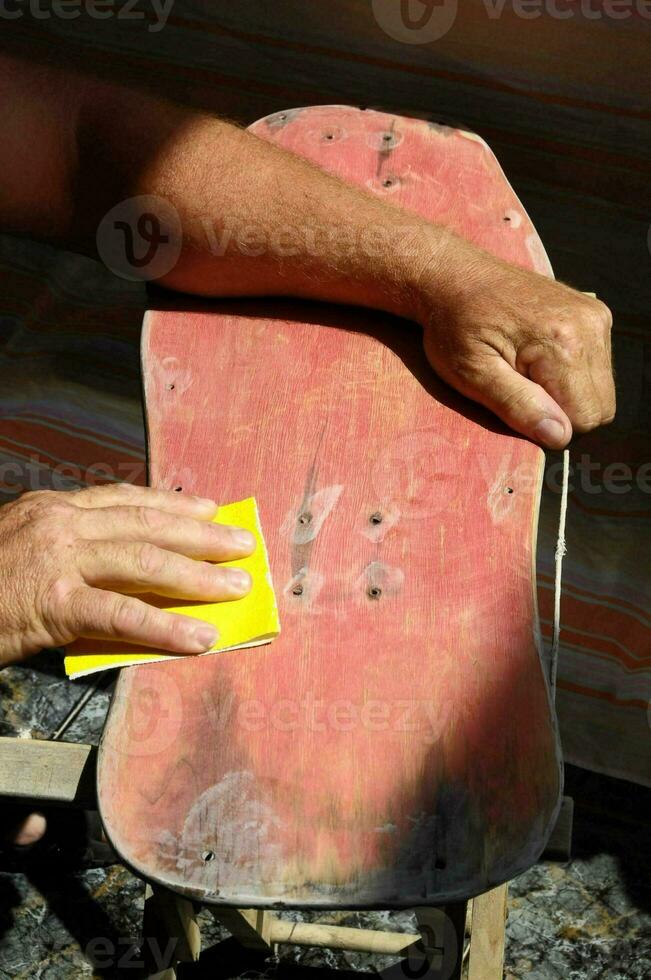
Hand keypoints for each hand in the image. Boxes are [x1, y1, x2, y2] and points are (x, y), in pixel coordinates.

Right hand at [0, 484, 254, 665]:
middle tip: (243, 544)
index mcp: (53, 508)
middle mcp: (60, 523)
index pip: (125, 499)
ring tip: (237, 586)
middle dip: (202, 534)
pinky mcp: (54, 602)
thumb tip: (122, 571)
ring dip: (199, 574)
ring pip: (144, 560)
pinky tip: (199, 638)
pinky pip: (122, 614)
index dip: (173, 503)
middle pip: (146, 523)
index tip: (210, 507)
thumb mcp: (23, 551)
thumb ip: (71, 553)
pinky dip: (166, 627)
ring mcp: (58, 559)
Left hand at [417, 243, 614, 447]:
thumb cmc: (455, 326)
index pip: (584, 418)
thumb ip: (518, 405)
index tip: (516, 398)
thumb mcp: (472, 374)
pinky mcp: (594, 314)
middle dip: (560, 409)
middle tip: (519, 384)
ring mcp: (596, 317)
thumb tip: (559, 436)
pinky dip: (570, 372)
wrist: (455, 278)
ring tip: (524, 368)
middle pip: (600, 406)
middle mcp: (590, 327)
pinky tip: (536, 355)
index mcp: (563, 344)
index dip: (548, 422)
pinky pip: (597, 366)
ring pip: (600, 389)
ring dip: (565, 391)